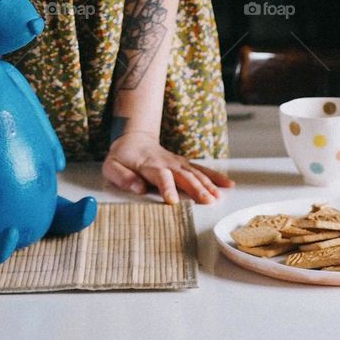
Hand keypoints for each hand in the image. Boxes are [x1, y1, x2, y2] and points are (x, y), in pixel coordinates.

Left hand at [102, 129, 235, 204]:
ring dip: (208, 184)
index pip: (160, 175)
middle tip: (207, 202)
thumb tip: (138, 189)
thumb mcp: (111, 166)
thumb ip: (123, 177)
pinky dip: (215, 176)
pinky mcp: (185, 163)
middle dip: (196, 188)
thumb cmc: (121, 157)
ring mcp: (178, 162)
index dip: (167, 187)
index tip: (172, 201)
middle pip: (183, 174)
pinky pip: (202, 169)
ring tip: (218, 197)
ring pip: (196, 172)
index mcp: (148, 165)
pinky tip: (228, 185)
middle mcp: (167, 162)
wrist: (133, 138)